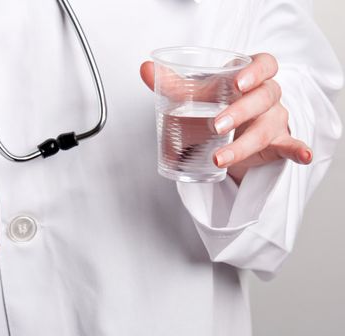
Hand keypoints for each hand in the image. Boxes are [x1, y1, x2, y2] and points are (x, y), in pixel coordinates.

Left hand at [140, 53, 311, 183]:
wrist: (230, 130)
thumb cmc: (217, 104)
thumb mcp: (197, 94)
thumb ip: (172, 83)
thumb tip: (145, 69)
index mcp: (250, 76)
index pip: (264, 64)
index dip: (255, 71)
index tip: (238, 82)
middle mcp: (267, 95)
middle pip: (263, 97)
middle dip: (239, 112)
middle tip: (215, 127)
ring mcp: (274, 119)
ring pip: (267, 127)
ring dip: (243, 144)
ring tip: (220, 159)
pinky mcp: (276, 142)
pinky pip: (290, 145)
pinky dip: (297, 150)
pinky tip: (301, 155)